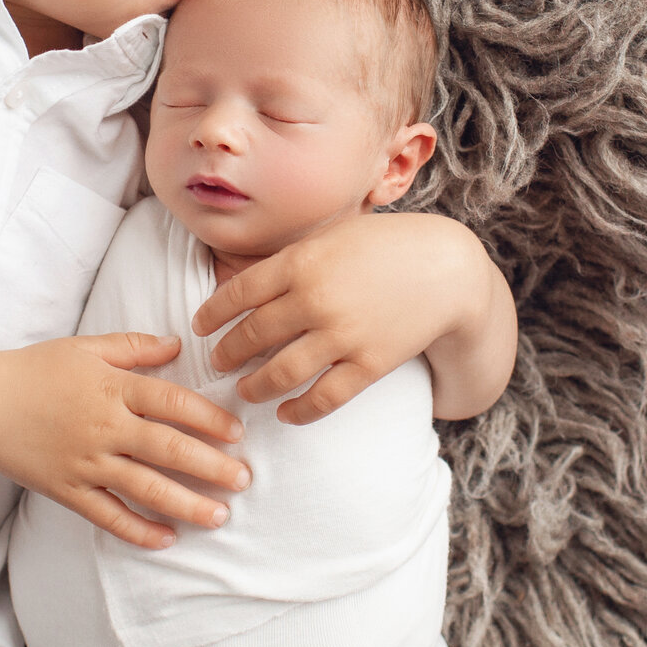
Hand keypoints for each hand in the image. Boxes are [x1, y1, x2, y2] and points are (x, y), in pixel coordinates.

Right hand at [0, 333, 250, 548]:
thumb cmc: (35, 369)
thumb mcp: (86, 346)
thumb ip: (135, 346)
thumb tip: (178, 345)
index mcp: (112, 387)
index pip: (173, 403)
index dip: (209, 419)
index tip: (237, 434)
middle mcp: (104, 427)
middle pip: (168, 450)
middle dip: (212, 467)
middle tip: (245, 480)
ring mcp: (85, 462)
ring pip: (145, 488)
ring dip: (187, 504)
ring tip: (220, 516)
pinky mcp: (67, 490)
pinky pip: (108, 516)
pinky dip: (139, 530)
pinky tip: (167, 540)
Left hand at [191, 212, 510, 425]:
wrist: (446, 269)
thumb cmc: (386, 245)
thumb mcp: (333, 235)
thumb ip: (291, 257)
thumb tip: (243, 279)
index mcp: (301, 261)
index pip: (238, 294)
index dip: (212, 314)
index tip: (199, 326)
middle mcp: (314, 299)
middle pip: (251, 335)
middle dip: (226, 353)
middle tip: (216, 362)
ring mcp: (341, 335)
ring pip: (279, 373)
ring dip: (254, 386)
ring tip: (245, 390)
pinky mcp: (368, 365)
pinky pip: (323, 398)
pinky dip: (298, 410)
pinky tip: (285, 412)